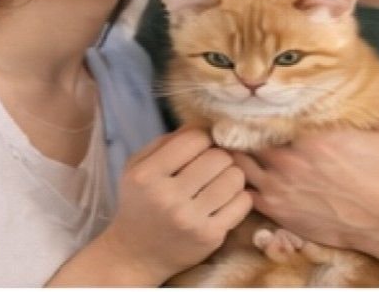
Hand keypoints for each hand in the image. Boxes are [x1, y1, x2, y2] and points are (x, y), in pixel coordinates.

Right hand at [93, 128, 252, 282]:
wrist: (136, 254)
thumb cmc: (139, 203)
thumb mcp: (138, 166)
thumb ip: (166, 142)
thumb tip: (202, 123)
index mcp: (148, 175)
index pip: (194, 139)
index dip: (202, 139)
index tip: (199, 148)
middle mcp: (168, 197)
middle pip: (218, 157)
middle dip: (219, 156)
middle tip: (211, 165)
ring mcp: (191, 219)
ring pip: (235, 178)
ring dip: (232, 174)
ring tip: (220, 180)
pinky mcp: (210, 236)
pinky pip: (242, 203)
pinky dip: (239, 196)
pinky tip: (225, 198)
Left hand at [232, 106, 378, 252]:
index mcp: (311, 135)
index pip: (270, 115)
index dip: (261, 110)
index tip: (258, 104)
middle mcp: (290, 159)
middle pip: (249, 138)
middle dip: (243, 130)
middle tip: (237, 124)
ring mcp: (281, 187)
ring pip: (240, 165)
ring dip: (236, 156)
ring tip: (231, 148)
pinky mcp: (280, 213)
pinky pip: (246, 195)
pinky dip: (242, 185)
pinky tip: (243, 179)